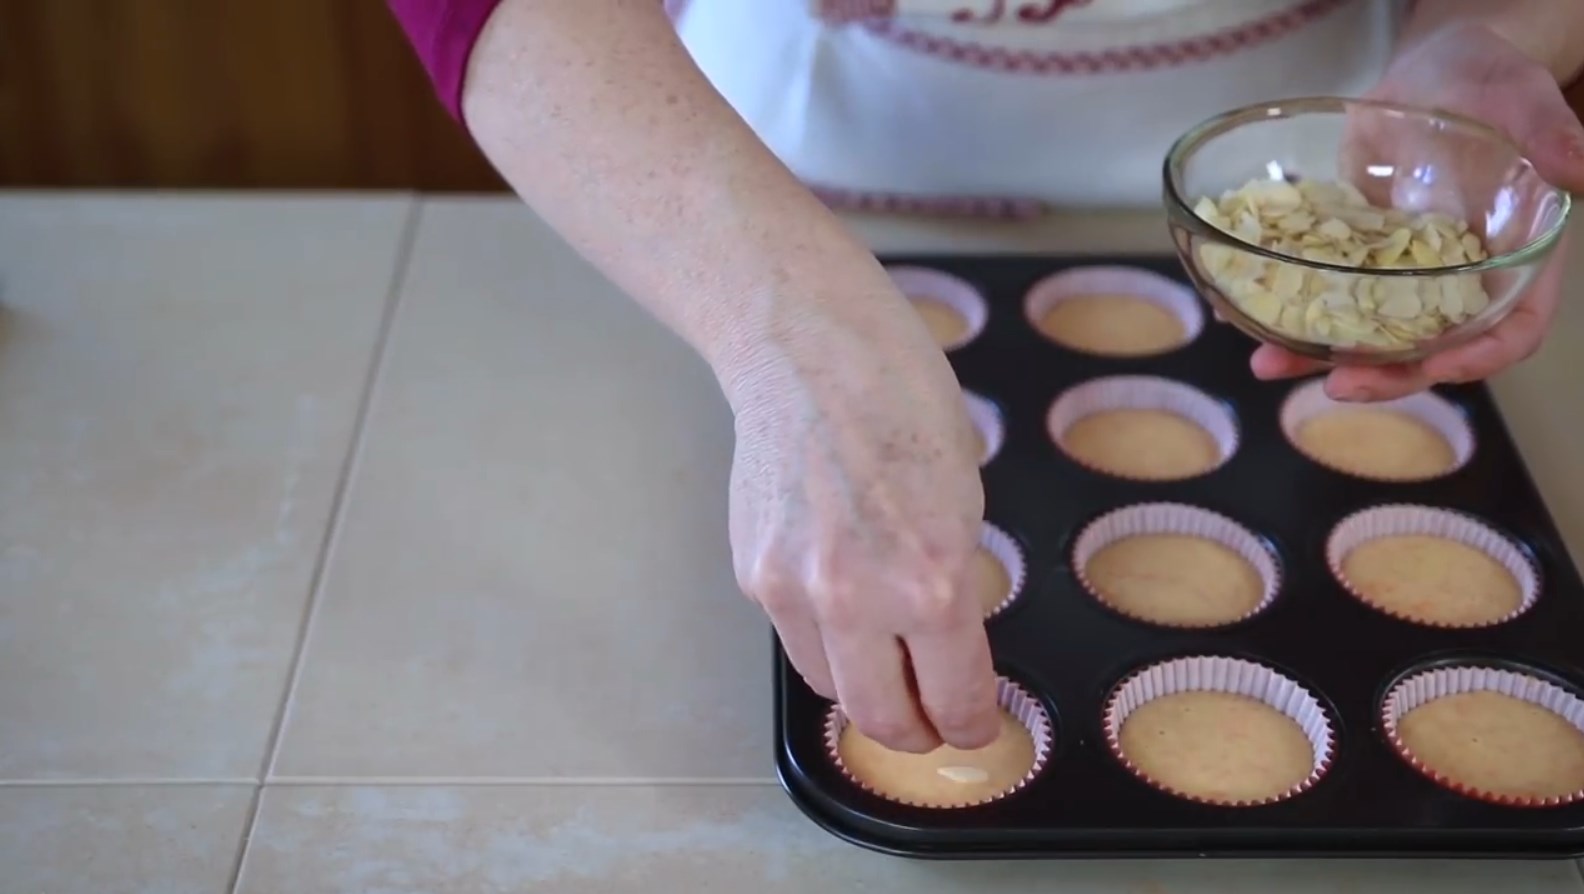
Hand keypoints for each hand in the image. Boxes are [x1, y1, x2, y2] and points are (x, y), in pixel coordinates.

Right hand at [725, 292, 999, 753]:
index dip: (971, 726)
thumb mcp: (962, 498)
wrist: (809, 354)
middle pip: (882, 719)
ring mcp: (795, 590)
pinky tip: (841, 603)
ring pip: (830, 687)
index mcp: (932, 580)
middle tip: (931, 726)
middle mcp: (858, 598)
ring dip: (863, 691)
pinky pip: (795, 638)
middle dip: (915, 734)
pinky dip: (823, 639)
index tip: (976, 728)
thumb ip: (951, 581)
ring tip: (885, 671)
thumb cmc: (898, 401)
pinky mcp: (754, 575)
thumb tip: (946, 643)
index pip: (954, 697)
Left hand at [1252, 23, 1583, 399]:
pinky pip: (1323, 295)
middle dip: (1384, 375)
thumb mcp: (1523, 101)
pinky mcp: (1355, 259)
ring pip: (1366, 334)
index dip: (1479, 357)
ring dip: (1318, 356)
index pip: (1512, 330)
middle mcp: (1459, 281)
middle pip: (1430, 351)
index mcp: (1514, 260)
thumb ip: (1551, 137)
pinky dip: (1285, 310)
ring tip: (1268, 364)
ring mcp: (1403, 277)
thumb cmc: (1492, 84)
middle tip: (1337, 386)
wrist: (1432, 74)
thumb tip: (1579, 165)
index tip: (1440, 367)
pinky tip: (1239, 315)